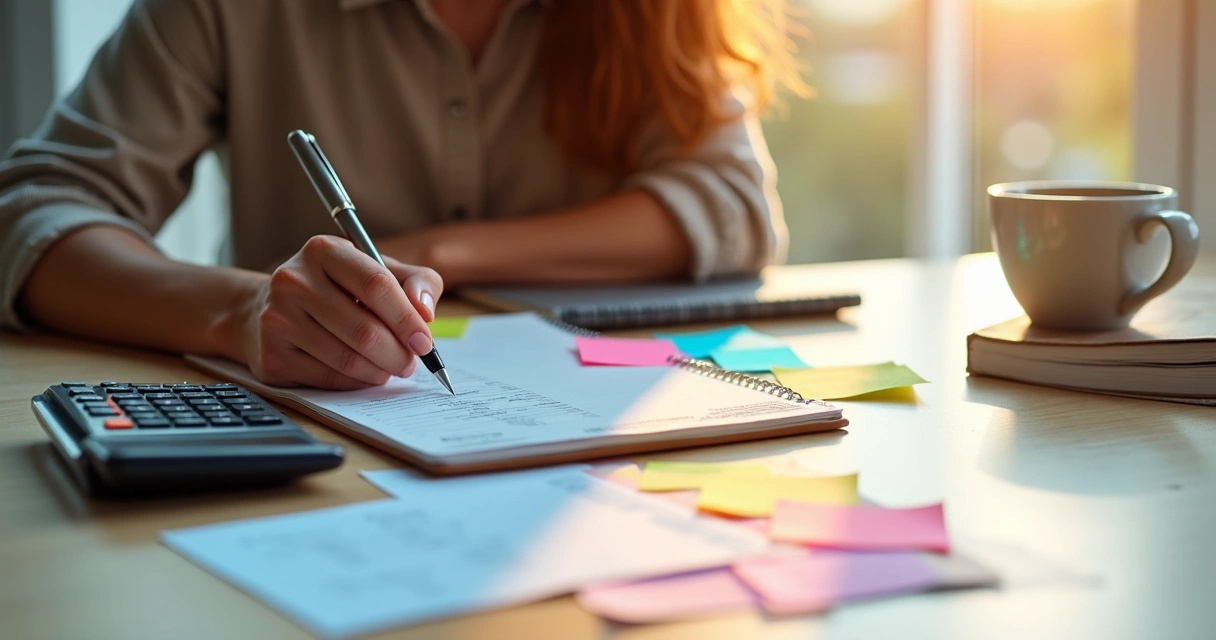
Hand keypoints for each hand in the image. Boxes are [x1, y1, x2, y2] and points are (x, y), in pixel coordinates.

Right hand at [234, 235, 442, 388]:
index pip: (377, 285)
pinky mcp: (271, 356)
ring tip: (390, 368)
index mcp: (323, 250)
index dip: (407, 319)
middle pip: (364, 329)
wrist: (268, 309)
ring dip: (380, 371)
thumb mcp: (378, 270)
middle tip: (411, 363)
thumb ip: (415, 281)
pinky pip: (329, 378)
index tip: (425, 342)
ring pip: (347, 359)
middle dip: (398, 354)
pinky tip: (364, 373)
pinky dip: (356, 382)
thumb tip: (425, 313)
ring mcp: (277, 319)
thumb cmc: (337, 289)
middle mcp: (294, 280)